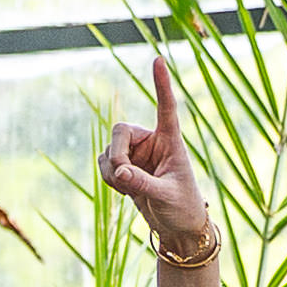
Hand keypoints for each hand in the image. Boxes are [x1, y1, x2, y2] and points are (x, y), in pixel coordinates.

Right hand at [98, 51, 222, 286]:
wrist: (177, 227)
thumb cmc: (182, 208)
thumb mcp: (165, 196)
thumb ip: (142, 183)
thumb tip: (119, 173)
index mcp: (171, 141)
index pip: (166, 108)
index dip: (161, 84)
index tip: (158, 60)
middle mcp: (152, 141)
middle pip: (120, 130)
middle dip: (117, 155)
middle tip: (123, 178)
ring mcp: (136, 153)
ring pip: (109, 151)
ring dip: (111, 171)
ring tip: (127, 189)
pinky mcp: (124, 166)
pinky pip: (104, 164)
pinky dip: (107, 177)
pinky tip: (122, 189)